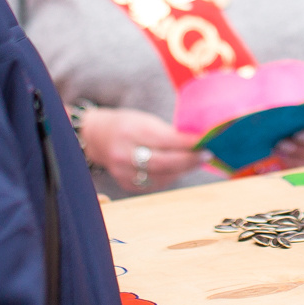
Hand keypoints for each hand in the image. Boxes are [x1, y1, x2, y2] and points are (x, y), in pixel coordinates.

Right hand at [79, 107, 200, 190]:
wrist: (97, 137)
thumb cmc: (126, 124)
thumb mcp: (144, 120)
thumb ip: (167, 132)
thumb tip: (196, 141)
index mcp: (130, 131)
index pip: (165, 140)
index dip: (188, 143)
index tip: (205, 142)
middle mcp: (124, 154)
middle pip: (164, 163)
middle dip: (189, 160)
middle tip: (206, 155)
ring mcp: (123, 172)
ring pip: (161, 177)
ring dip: (182, 170)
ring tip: (195, 161)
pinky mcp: (125, 184)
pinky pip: (154, 184)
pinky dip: (170, 177)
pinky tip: (178, 169)